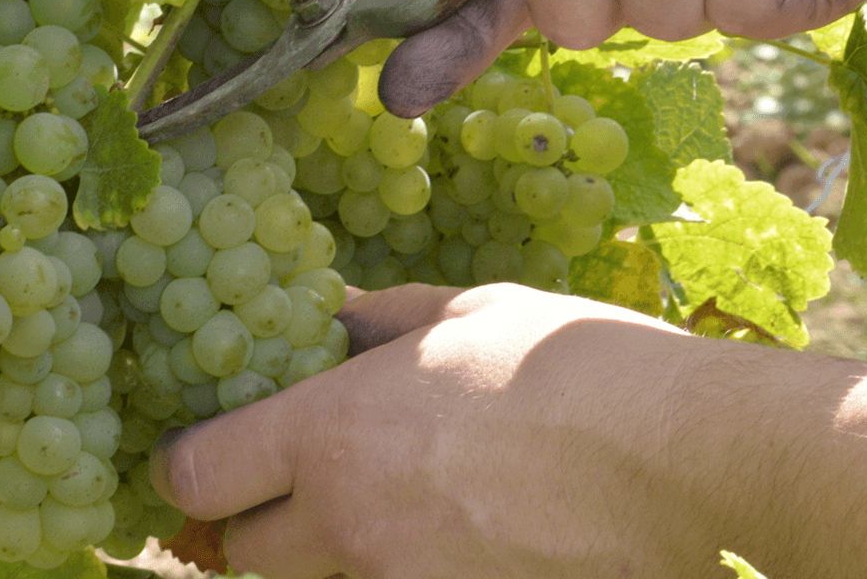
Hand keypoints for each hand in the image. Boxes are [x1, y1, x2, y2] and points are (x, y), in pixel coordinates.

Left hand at [149, 283, 866, 578]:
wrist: (684, 458)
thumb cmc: (573, 368)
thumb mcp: (465, 312)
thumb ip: (380, 321)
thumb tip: (336, 316)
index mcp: (330, 433)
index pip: (197, 473)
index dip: (182, 465)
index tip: (197, 453)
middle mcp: (348, 524)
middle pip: (245, 552)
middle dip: (255, 520)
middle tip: (296, 482)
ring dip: (331, 549)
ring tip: (393, 501)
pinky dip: (399, 565)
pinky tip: (451, 530)